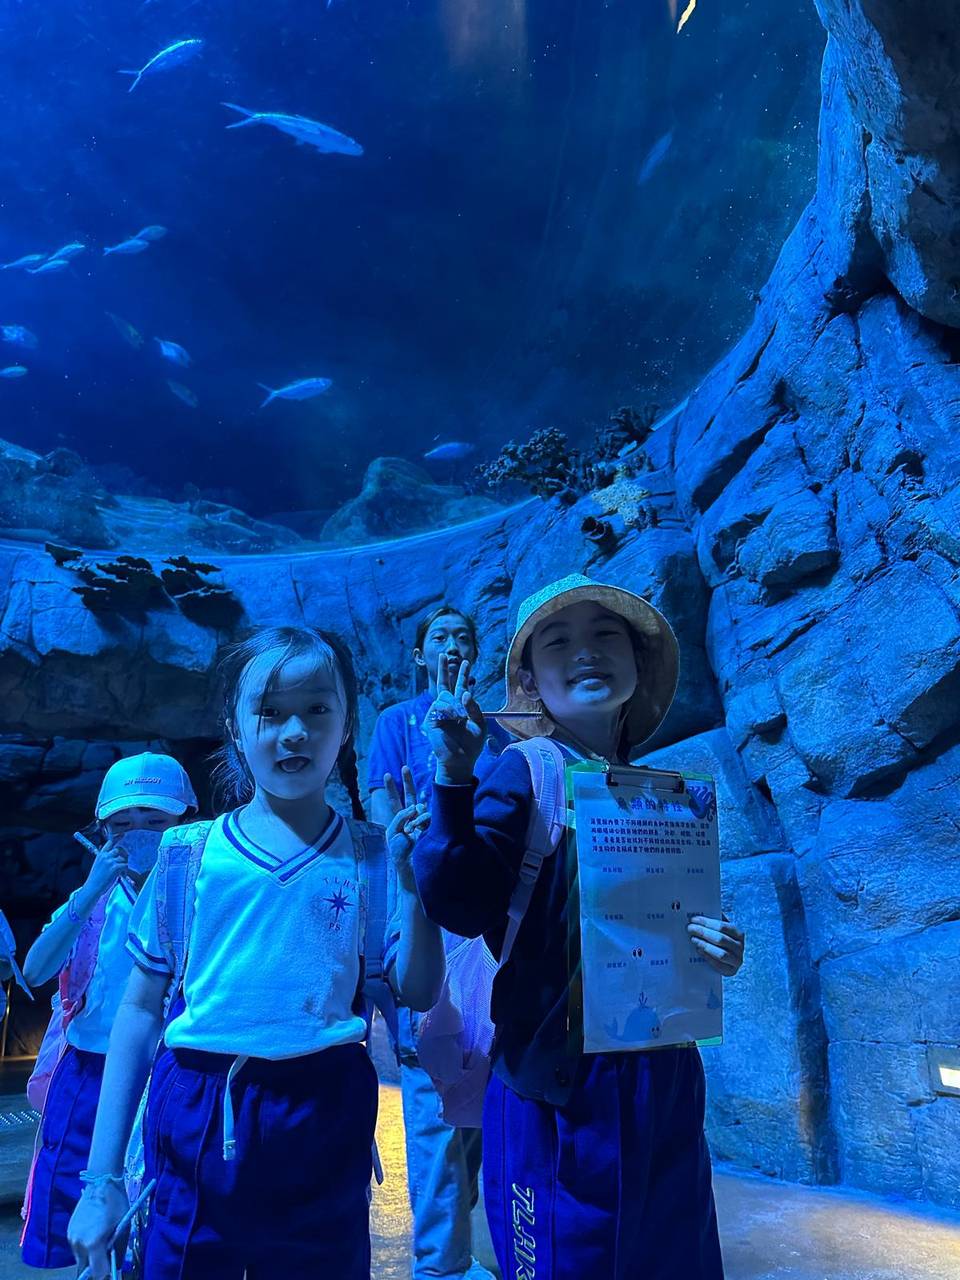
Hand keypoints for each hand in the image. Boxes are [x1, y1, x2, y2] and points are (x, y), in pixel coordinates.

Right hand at [68, 1181, 129, 1278]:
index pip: (97, 1273)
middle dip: (95, 1268)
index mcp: (93, 1244)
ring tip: (101, 1245)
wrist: (100, 1182)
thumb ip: (118, 1251)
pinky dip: (85, 1248)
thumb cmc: (116, 1204)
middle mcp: (79, 1244)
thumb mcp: (123, 1228)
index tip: (111, 1270)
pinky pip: (77, 1248)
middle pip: (85, 1268)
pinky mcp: (69, 1232)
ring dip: (89, 1258)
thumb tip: (114, 1267)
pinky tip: (94, 1236)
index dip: (105, 1274)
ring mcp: (71, 1238)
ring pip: (80, 1259)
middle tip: (106, 1261)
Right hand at [83, 836, 128, 899]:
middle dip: (121, 856)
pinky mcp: (116, 867)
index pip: (109, 843)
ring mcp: (111, 861)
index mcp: (100, 855)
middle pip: (118, 850)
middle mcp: (105, 856)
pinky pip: (125, 865)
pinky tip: (121, 875)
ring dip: (123, 865)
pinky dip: (125, 871)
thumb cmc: (95, 879)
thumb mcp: (97, 865)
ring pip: (123, 859)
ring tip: (119, 873)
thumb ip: (104, 859)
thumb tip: (113, 856)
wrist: (92, 887)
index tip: (122, 835)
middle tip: (121, 863)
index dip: (117, 838)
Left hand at [385, 767, 429, 888]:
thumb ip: (399, 817)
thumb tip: (414, 807)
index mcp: (398, 820)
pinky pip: (426, 816)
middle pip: (409, 795)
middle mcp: (410, 818)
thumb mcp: (391, 833)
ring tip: (410, 830)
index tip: (388, 775)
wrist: (411, 867)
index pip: (394, 801)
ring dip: (414, 816)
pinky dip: (421, 820)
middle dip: (407, 781)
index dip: (391, 788)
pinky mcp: (431, 826)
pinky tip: (417, 829)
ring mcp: (421, 821)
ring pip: (419, 807)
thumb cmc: (399, 853)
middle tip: (404, 767)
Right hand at [422, 656, 484, 783]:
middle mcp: (449, 708)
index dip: (463, 675)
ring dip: (455, 705)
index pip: (461, 687)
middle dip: (444, 669)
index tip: (466, 662)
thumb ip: (475, 707)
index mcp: (462, 707)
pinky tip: (454, 718)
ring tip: (461, 718)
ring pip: (444, 696)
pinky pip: (438, 706)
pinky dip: (448, 710)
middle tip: (444, 654)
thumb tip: (466, 693)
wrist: (460, 760)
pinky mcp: (431, 720)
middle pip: (445, 684)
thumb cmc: (471, 745)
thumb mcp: (480, 724)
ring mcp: (439, 713)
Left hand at [687, 913, 744, 975]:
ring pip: (721, 953)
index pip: (722, 926)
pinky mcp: (731, 971)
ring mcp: (737, 960)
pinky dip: (708, 957)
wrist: (729, 961)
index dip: (707, 922)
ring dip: (705, 945)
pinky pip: (719, 965)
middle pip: (721, 939)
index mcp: (738, 934)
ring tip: (693, 939)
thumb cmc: (722, 942)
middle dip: (703, 932)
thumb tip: (700, 912)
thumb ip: (714, 923)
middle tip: (690, 928)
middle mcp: (740, 947)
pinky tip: (699, 950)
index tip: (693, 919)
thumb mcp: (721, 931)